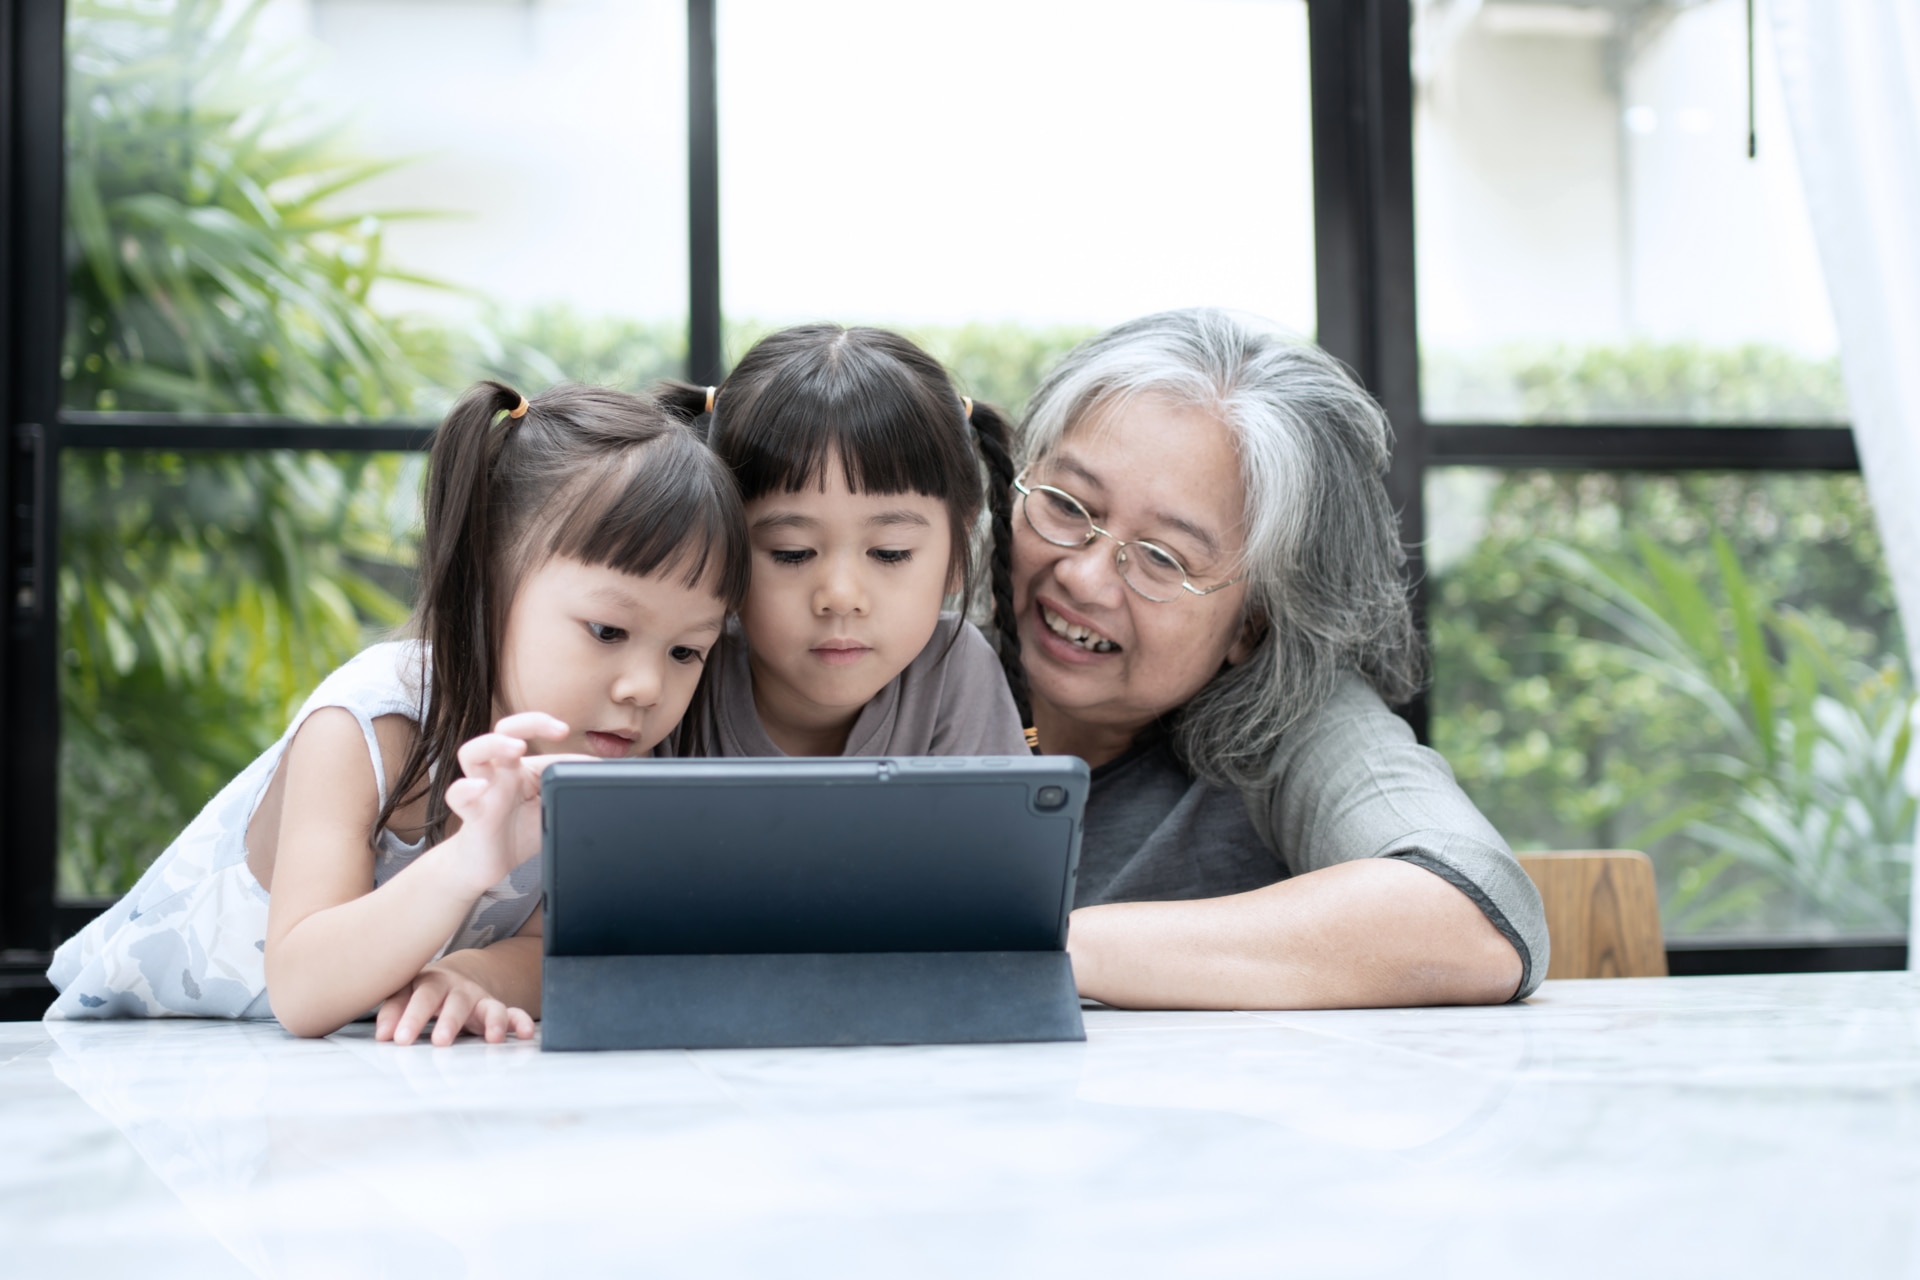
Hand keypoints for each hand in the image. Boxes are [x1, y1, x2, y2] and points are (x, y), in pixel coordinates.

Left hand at [376, 963, 534, 1045]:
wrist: (456, 976)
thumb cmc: (424, 990)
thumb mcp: (405, 993)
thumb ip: (393, 1011)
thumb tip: (383, 1035)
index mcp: (432, 983)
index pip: (422, 997)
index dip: (411, 1017)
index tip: (399, 1039)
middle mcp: (459, 989)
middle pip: (456, 1002)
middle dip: (449, 1021)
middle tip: (440, 1041)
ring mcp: (481, 999)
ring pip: (490, 1007)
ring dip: (493, 1021)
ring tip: (494, 1039)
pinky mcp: (496, 1010)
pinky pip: (513, 1014)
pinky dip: (521, 1022)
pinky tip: (526, 1033)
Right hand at [443, 711, 578, 892]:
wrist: (486, 865)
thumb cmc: (516, 832)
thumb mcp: (549, 805)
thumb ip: (566, 784)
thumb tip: (596, 766)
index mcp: (519, 767)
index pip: (528, 733)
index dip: (544, 724)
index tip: (563, 729)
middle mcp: (500, 772)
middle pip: (501, 731)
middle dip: (525, 724)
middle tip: (553, 730)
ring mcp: (484, 790)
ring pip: (472, 753)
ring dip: (494, 744)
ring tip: (516, 748)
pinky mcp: (472, 814)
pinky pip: (458, 796)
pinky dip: (466, 789)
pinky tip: (479, 787)